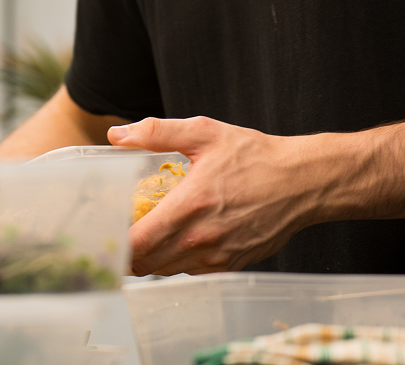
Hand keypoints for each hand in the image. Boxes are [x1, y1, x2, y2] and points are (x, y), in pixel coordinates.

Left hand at [108, 116, 323, 275]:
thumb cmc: (253, 155)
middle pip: (148, 263)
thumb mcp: (203, 133)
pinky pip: (191, 272)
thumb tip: (117, 136)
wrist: (300, 181)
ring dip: (150, 259)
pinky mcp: (232, 265)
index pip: (140, 241)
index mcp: (190, 205)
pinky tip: (175, 240)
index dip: (116, 243)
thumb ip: (157, 133)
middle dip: (127, 254)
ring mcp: (218, 255)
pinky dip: (176, 262)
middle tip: (116, 236)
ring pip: (168, 270)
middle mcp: (202, 237)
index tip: (104, 233)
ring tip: (143, 237)